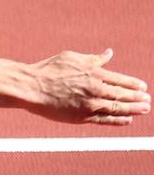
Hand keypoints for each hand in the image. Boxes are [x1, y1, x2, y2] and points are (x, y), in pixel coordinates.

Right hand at [28, 48, 150, 125]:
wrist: (31, 88)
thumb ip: (93, 58)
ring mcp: (89, 104)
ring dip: (133, 109)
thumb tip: (109, 54)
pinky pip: (104, 120)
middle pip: (122, 95)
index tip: (143, 87)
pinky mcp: (81, 117)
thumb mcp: (73, 57)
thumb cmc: (49, 70)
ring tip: (144, 110)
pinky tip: (127, 120)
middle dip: (137, 98)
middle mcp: (95, 89)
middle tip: (148, 101)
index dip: (134, 84)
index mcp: (94, 73)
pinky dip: (117, 120)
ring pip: (117, 108)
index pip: (120, 80)